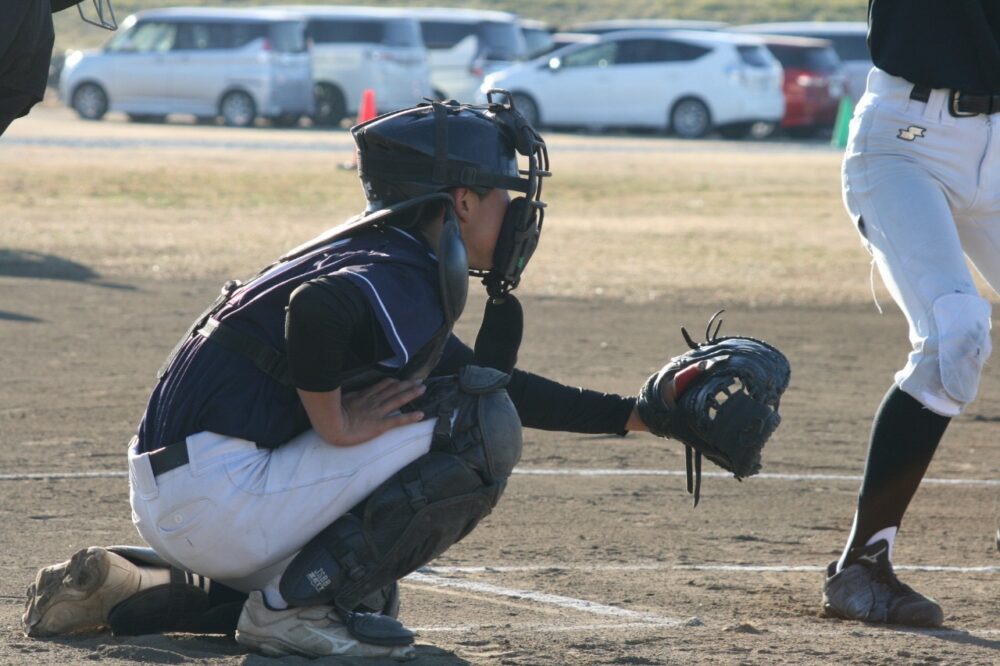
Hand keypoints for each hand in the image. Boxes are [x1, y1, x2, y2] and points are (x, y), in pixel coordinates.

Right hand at [298, 379, 425, 446]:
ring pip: (397, 400)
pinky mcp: (380, 426)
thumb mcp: (337, 401)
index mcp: (362, 397)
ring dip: (411, 394)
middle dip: (407, 384)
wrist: (331, 427)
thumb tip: (346, 394)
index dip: (392, 383)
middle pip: (393, 390)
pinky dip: (410, 417)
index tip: (400, 380)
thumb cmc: (330, 416)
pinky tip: (421, 415)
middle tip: (419, 379)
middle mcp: (372, 402)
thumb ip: (345, 397)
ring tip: (423, 389)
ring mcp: (377, 413)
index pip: (380, 387)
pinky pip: (398, 421)